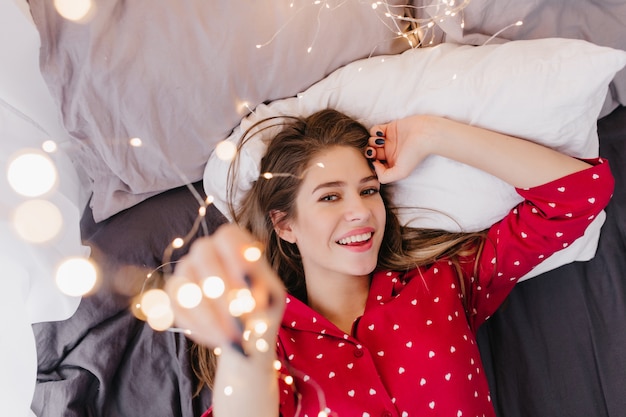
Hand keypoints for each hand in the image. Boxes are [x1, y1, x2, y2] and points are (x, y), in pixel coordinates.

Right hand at [164, 223, 285, 354]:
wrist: (246, 334)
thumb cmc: (263, 307)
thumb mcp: (272, 297)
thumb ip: (263, 289)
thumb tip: (251, 295)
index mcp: (235, 242)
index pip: (227, 235)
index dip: (236, 257)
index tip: (248, 286)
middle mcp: (206, 249)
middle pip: (204, 255)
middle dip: (221, 291)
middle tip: (239, 321)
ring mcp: (186, 269)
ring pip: (186, 284)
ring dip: (209, 315)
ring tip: (232, 338)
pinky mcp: (174, 294)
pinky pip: (177, 306)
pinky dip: (198, 326)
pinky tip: (217, 339)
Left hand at [366, 114, 435, 182]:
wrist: (425, 135)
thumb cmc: (414, 154)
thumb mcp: (401, 172)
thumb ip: (384, 176)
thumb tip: (373, 165)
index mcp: (391, 163)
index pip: (375, 165)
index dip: (371, 163)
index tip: (375, 161)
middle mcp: (389, 152)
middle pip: (371, 153)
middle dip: (369, 153)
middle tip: (373, 151)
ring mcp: (389, 140)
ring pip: (372, 141)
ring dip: (372, 142)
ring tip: (380, 142)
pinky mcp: (389, 128)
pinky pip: (375, 130)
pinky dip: (374, 132)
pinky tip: (381, 134)